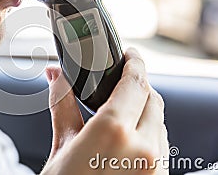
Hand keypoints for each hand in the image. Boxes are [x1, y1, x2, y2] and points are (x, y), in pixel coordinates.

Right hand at [41, 48, 168, 174]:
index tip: (130, 54)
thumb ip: (63, 106)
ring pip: (160, 123)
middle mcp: (143, 148)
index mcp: (113, 131)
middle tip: (120, 82)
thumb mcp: (62, 146)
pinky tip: (128, 141)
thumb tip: (55, 76)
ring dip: (145, 111)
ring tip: (122, 115)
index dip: (135, 63)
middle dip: (138, 86)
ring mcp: (156, 167)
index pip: (136, 82)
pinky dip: (149, 134)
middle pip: (153, 99)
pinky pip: (161, 146)